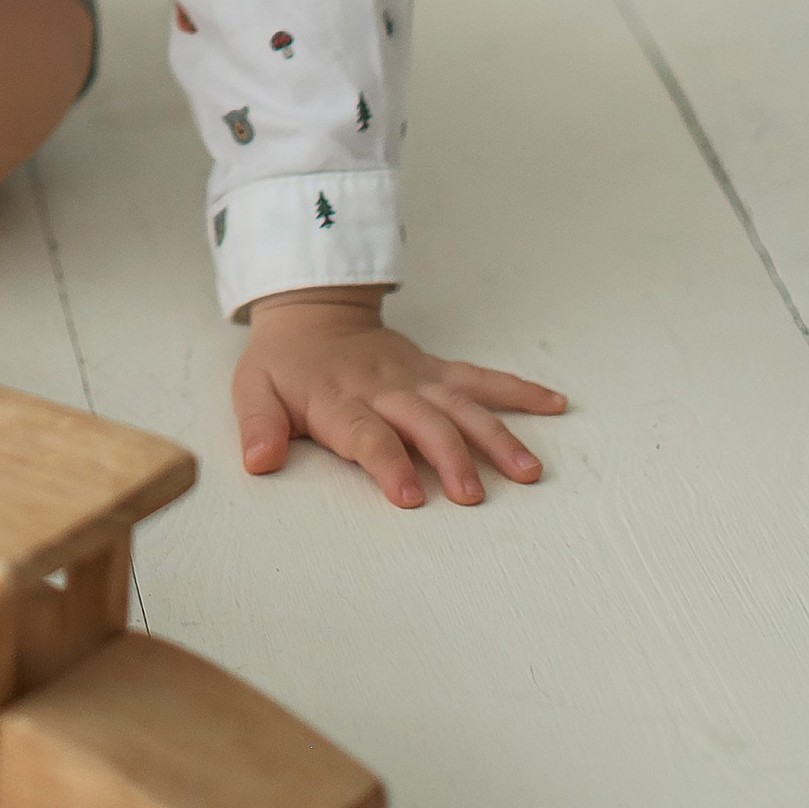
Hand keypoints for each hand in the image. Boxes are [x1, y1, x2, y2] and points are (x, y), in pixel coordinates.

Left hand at [234, 288, 564, 509]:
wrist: (311, 311)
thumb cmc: (284, 363)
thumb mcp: (253, 390)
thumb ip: (258, 426)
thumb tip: (259, 461)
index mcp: (341, 400)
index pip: (368, 435)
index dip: (388, 463)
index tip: (409, 496)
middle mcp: (386, 389)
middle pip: (425, 423)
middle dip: (450, 458)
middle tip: (473, 496)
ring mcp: (416, 378)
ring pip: (462, 405)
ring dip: (496, 436)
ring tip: (529, 471)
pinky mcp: (436, 370)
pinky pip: (481, 378)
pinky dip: (518, 390)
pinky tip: (555, 404)